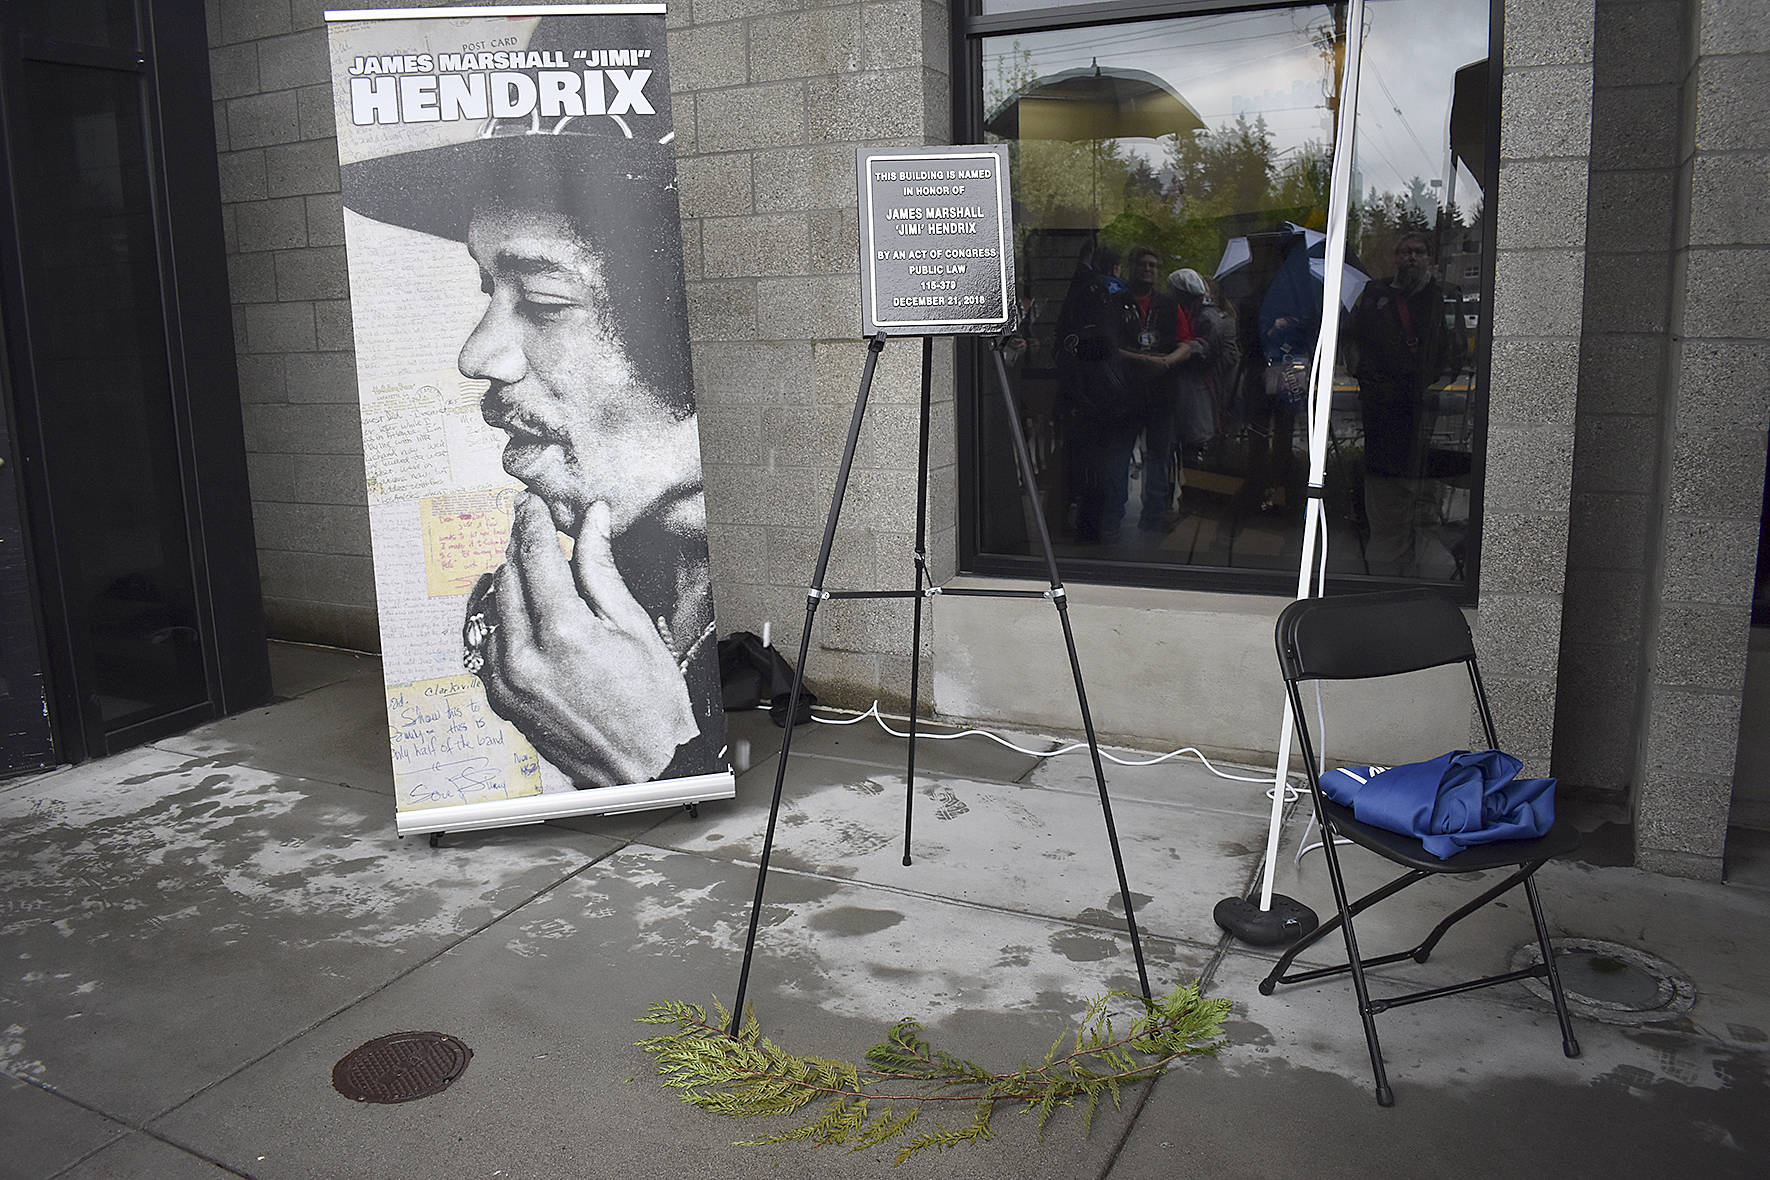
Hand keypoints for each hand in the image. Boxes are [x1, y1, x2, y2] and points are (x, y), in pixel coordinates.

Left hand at [476, 494, 698, 785]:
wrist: (643, 768)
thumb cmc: (651, 704)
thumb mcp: (633, 627)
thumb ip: (602, 570)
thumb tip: (594, 521)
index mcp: (564, 633)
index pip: (535, 556)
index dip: (532, 521)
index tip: (531, 503)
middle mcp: (526, 657)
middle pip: (508, 577)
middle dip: (519, 545)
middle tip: (529, 522)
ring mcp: (508, 681)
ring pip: (497, 609)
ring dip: (511, 582)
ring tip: (533, 566)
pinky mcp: (503, 698)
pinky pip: (494, 644)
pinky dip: (508, 621)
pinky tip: (529, 615)